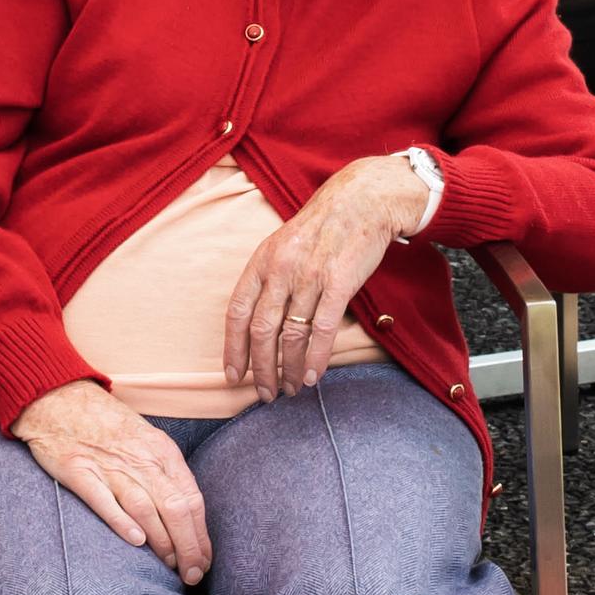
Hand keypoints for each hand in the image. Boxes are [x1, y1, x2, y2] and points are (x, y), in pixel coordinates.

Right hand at [12, 380, 213, 585]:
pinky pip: (103, 499)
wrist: (59, 399)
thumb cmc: (106, 426)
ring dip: (162, 542)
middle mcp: (140, 460)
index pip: (192, 499)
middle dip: (189, 547)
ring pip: (145, 508)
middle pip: (175, 508)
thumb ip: (165, 474)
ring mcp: (109, 466)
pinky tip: (136, 541)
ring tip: (170, 567)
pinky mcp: (79, 471)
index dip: (201, 535)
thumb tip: (186, 517)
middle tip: (192, 575)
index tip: (204, 561)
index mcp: (161, 452)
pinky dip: (121, 521)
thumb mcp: (146, 441)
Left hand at [225, 155, 431, 396]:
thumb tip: (258, 324)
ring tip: (288, 389)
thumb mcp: (283, 246)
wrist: (362, 200)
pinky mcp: (339, 283)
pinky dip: (314, 358)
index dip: (233, 348)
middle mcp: (281, 270)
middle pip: (261, 331)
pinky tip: (311, 377)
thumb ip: (270, 280)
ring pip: (290, 335)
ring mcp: (309, 277)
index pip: (237, 312)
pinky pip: (322, 330)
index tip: (233, 375)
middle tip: (264, 394)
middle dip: (260, 368)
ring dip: (287, 369)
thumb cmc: (322, 227)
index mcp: (262, 261)